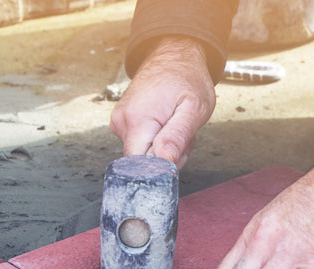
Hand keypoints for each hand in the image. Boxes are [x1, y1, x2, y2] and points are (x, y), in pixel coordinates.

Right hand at [110, 36, 215, 168]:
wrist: (174, 56)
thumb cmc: (187, 78)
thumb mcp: (194, 108)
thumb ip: (178, 136)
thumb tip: (165, 161)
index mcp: (137, 121)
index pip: (139, 167)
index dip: (161, 168)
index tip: (177, 153)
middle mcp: (122, 123)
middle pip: (143, 162)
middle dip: (167, 157)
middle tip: (184, 136)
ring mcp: (119, 122)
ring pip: (144, 154)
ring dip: (166, 147)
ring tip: (176, 125)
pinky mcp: (122, 122)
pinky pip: (141, 143)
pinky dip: (158, 140)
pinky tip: (167, 123)